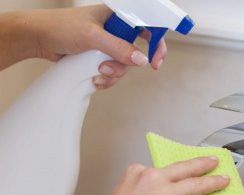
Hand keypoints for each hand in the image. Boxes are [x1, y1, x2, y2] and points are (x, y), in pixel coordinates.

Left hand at [26, 5, 166, 88]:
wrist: (36, 37)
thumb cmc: (59, 26)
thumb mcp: (92, 37)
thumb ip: (119, 48)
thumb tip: (141, 60)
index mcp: (118, 16)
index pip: (148, 27)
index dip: (156, 44)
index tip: (155, 61)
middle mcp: (114, 29)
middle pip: (136, 52)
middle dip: (124, 65)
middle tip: (110, 69)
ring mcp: (107, 44)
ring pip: (124, 65)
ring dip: (113, 73)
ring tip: (97, 73)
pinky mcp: (98, 56)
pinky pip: (112, 71)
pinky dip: (106, 78)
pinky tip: (95, 79)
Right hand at [87, 156, 235, 194]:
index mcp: (136, 174)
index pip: (160, 170)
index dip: (173, 173)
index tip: (180, 171)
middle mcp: (153, 178)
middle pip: (184, 169)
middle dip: (201, 164)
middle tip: (212, 161)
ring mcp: (168, 193)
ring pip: (198, 184)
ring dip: (215, 182)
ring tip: (225, 181)